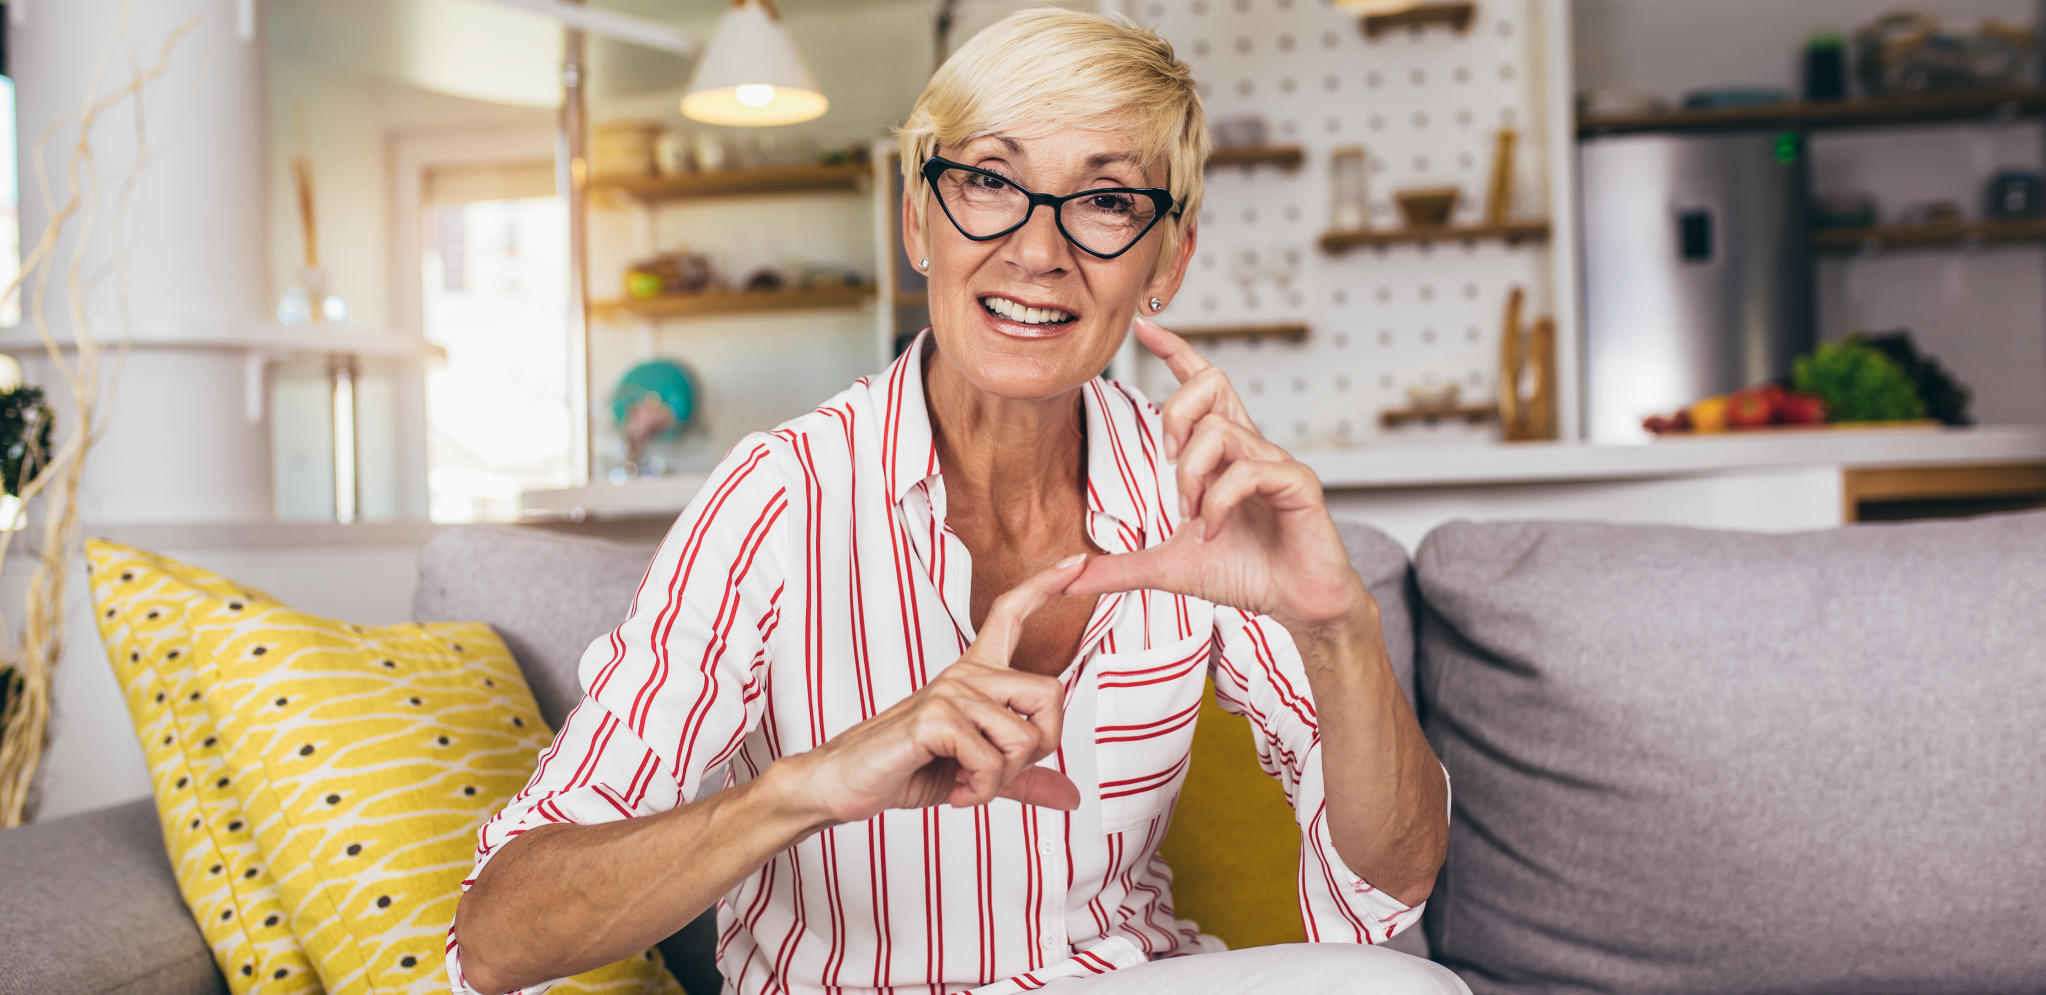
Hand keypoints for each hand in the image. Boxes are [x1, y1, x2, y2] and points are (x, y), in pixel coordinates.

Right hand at [782, 556, 1085, 828]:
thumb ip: (1022, 779)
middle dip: (1042, 745)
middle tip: (1003, 772)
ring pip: (1023, 736)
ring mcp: (949, 692)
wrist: (846, 783)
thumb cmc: (907, 768)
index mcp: (974, 676)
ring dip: (1003, 779)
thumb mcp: (976, 774)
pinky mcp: (933, 717)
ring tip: (970, 785)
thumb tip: (1071, 796)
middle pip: (1050, 691)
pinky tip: (957, 791)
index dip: (1045, 586)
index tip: (1076, 563)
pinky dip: (982, 789)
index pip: (1010, 614)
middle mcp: (965, 675)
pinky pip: (991, 760)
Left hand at [1066, 319, 1372, 630]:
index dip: (1176, 351)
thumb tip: (1067, 579)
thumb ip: (1118, 568)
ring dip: (1192, 475)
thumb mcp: (1167, 569)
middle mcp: (1251, 446)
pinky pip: (1248, 470)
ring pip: (1221, 431)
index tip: (1144, 327)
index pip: (1202, 386)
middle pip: (1212, 383)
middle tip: (1167, 464)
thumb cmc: (1245, 573)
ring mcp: (1276, 462)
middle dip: (1175, 415)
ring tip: (1193, 517)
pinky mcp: (1298, 484)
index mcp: (1224, 454)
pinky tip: (1213, 530)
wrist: (1297, 604)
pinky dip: (1219, 502)